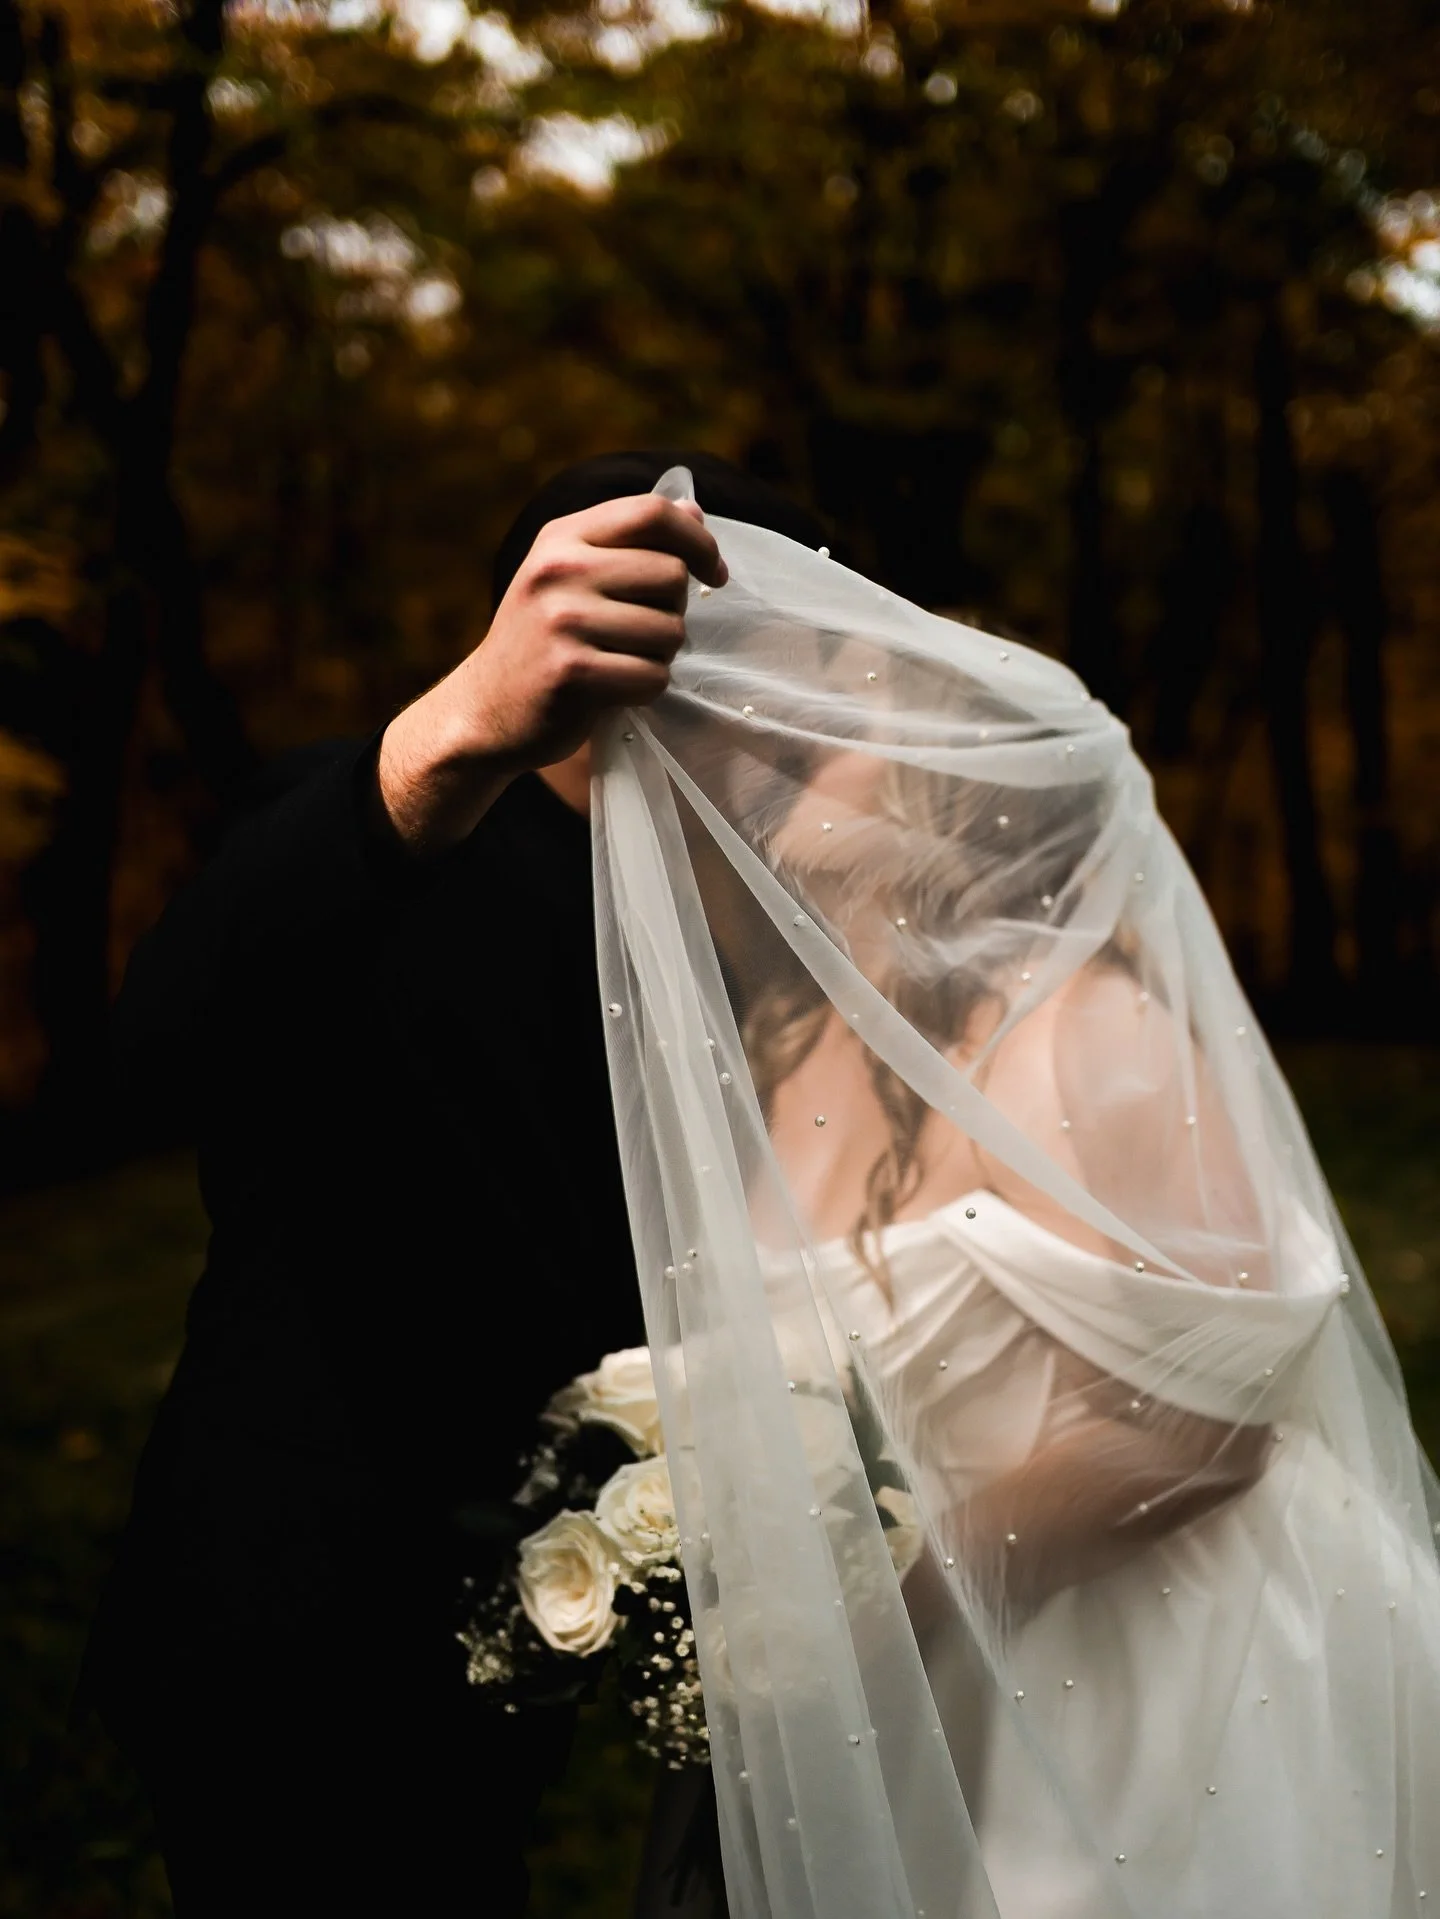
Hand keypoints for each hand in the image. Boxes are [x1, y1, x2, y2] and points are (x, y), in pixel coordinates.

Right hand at [375, 494, 726, 853]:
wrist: (485, 710)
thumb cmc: (540, 642)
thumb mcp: (571, 578)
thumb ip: (628, 544)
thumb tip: (692, 510)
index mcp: (562, 537)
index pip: (651, 512)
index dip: (698, 539)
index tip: (714, 571)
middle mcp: (559, 569)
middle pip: (670, 574)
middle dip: (675, 610)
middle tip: (647, 633)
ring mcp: (563, 620)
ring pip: (669, 631)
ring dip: (661, 656)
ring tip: (624, 662)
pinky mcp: (572, 671)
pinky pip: (652, 676)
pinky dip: (646, 690)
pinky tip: (615, 691)